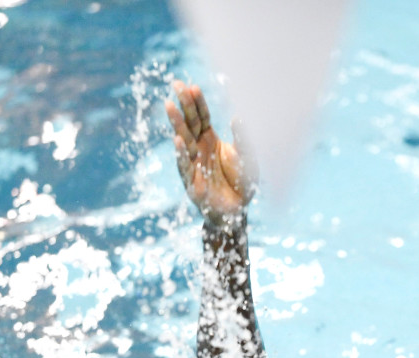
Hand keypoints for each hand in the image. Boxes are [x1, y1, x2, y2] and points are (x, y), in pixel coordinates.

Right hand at [165, 81, 254, 226]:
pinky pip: (185, 165)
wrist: (238, 211)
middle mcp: (199, 148)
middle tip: (176, 84)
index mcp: (211, 139)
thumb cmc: (242, 182)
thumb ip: (243, 140)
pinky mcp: (192, 182)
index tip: (192, 86)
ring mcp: (193, 163)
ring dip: (177, 123)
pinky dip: (181, 153)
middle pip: (190, 123)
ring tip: (170, 106)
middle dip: (183, 104)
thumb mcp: (248, 158)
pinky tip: (177, 140)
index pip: (202, 116)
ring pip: (183, 140)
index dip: (197, 102)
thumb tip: (238, 117)